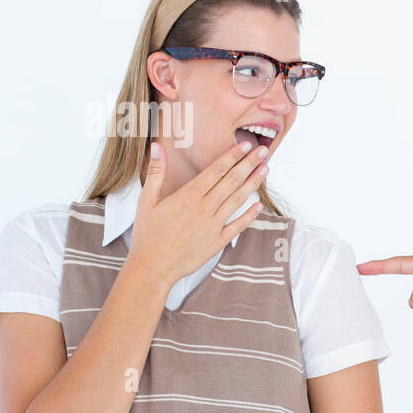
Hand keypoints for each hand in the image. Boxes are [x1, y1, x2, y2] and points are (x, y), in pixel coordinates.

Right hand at [127, 139, 268, 289]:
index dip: (233, 156)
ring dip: (253, 183)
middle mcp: (204, 208)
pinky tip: (259, 205)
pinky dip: (250, 215)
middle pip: (231, 181)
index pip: (216, 170)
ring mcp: (213, 226)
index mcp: (188, 196)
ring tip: (266, 169)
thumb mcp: (146, 201)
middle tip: (264, 150)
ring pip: (238, 200)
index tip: (246, 145)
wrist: (152, 267)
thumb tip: (156, 147)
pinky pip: (238, 226)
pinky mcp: (217, 242)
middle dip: (249, 164)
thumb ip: (155, 173)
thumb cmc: (147, 234)